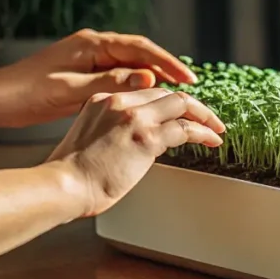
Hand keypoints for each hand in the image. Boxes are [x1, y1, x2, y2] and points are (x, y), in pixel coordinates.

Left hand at [0, 29, 198, 127]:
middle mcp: (94, 47)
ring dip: (156, 80)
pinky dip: (139, 88)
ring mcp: (91, 59)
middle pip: (142, 54)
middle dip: (168, 70)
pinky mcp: (87, 74)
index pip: (140, 49)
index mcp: (92, 44)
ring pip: (133, 67)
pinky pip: (122, 78)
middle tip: (191, 88)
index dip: (168, 63)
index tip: (188, 80)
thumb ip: (111, 83)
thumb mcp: (71, 90)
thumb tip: (148, 79)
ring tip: (177, 97)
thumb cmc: (27, 93)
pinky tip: (149, 103)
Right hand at [47, 88, 225, 217]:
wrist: (63, 185)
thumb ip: (112, 132)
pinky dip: (203, 133)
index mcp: (103, 100)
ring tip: (216, 128)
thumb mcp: (90, 139)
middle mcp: (119, 103)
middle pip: (166, 93)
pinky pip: (185, 129)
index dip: (168, 102)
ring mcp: (134, 118)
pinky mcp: (147, 138)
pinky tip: (212, 140)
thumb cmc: (71, 174)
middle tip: (207, 119)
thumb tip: (133, 145)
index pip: (146, 93)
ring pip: (181, 104)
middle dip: (192, 106)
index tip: (181, 113)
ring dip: (204, 116)